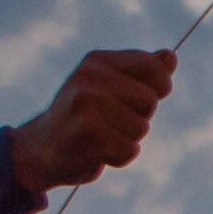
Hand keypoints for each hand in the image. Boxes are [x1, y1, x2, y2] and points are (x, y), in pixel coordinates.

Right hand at [6, 46, 170, 198]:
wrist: (41, 149)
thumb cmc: (84, 117)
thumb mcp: (110, 87)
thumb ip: (142, 72)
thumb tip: (171, 56)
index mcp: (97, 61)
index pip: (153, 66)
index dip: (159, 86)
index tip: (139, 98)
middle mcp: (88, 77)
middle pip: (150, 101)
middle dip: (138, 117)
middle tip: (107, 121)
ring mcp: (85, 104)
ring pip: (141, 128)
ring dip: (127, 139)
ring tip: (100, 135)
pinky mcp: (87, 133)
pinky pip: (130, 150)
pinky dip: (119, 157)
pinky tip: (95, 151)